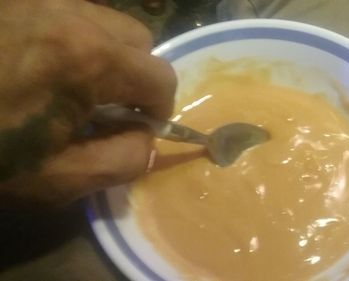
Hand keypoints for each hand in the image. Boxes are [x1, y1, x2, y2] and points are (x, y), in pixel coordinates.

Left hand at [0, 0, 175, 207]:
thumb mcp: (55, 179)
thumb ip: (123, 161)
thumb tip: (149, 140)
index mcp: (88, 59)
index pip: (160, 77)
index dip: (158, 109)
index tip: (136, 128)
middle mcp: (71, 13)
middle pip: (139, 39)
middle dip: (136, 75)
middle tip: (105, 105)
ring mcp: (38, 0)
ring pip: (104, 22)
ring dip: (105, 55)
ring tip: (69, 86)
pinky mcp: (15, 1)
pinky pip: (67, 14)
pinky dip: (72, 40)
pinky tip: (39, 67)